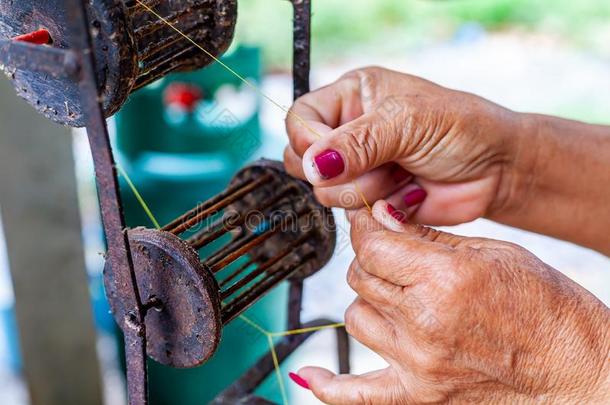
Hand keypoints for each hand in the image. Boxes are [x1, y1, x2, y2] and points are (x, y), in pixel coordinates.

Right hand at [285, 66, 524, 225]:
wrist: (497, 170)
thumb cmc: (462, 129)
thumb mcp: (407, 122)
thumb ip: (357, 142)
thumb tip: (313, 164)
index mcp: (353, 97)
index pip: (301, 119)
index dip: (309, 141)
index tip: (332, 157)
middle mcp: (349, 132)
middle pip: (306, 161)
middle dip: (343, 172)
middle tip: (382, 163)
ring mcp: (359, 169)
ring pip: (328, 193)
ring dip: (369, 190)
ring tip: (404, 174)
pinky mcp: (371, 200)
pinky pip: (353, 215)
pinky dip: (382, 208)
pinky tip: (409, 194)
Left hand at [293, 204, 609, 403]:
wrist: (577, 370)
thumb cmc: (548, 308)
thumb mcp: (495, 253)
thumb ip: (430, 238)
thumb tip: (383, 215)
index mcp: (444, 279)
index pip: (372, 243)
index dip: (366, 225)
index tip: (368, 219)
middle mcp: (424, 323)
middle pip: (361, 277)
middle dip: (373, 258)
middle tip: (393, 255)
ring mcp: (418, 364)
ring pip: (356, 317)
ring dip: (370, 302)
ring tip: (399, 299)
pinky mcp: (419, 397)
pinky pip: (356, 394)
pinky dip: (330, 386)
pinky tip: (311, 375)